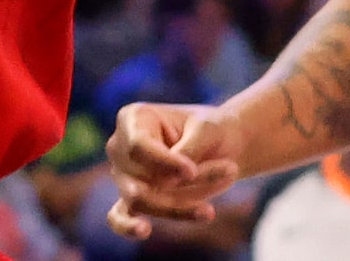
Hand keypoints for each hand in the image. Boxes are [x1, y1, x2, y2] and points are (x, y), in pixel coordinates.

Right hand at [105, 102, 241, 236]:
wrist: (222, 146)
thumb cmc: (212, 130)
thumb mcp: (208, 129)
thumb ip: (187, 150)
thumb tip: (164, 185)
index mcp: (133, 118)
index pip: (139, 146)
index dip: (165, 162)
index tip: (192, 171)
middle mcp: (120, 147)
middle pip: (142, 177)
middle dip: (186, 181)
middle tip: (230, 170)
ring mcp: (122, 176)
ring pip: (141, 200)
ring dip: (180, 205)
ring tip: (211, 210)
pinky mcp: (128, 201)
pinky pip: (118, 217)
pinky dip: (129, 226)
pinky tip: (144, 230)